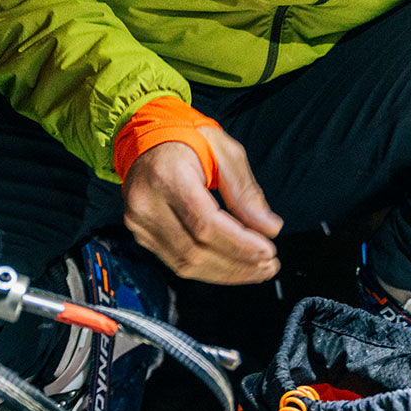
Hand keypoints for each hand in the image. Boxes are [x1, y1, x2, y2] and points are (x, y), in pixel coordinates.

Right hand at [122, 128, 281, 284]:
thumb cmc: (189, 139)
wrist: (149, 137)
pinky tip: (232, 266)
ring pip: (185, 264)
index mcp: (167, 176)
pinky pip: (176, 261)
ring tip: (256, 270)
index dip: (239, 244)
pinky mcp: (142, 233)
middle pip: (194, 250)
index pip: (205, 223)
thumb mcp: (225, 152)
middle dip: (238, 264)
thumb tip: (269, 228)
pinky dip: (208, 269)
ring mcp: (140, 222)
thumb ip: (246, 192)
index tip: (268, 251)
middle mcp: (147, 203)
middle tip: (269, 265)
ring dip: (226, 273)